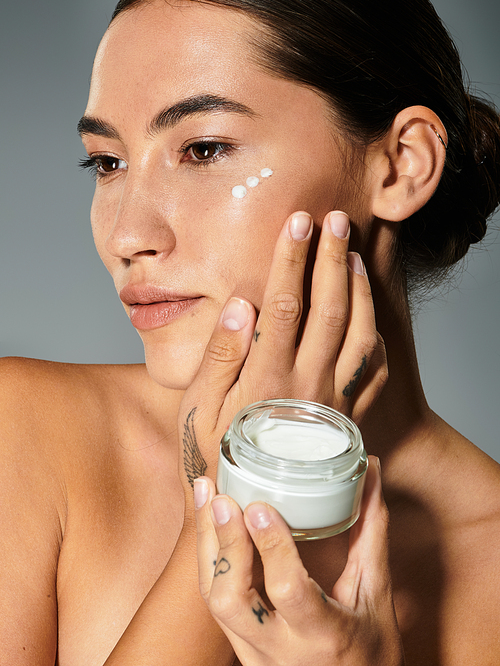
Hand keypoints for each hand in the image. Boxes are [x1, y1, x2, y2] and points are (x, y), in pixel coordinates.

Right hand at [177, 211, 386, 506]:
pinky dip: (376, 335)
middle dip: (331, 258)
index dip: (291, 258)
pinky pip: (374, 371)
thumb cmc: (216, 457)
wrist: (254, 511)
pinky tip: (370, 314)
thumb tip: (241, 303)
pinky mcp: (348, 417)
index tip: (296, 222)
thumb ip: (220, 354)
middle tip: (334, 220)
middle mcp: (308, 385)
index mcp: (267, 377)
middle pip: (328, 308)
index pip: (284, 303)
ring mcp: (334, 401)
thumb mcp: (200, 410)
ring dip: (358, 289)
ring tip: (352, 254)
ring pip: (360, 334)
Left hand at [194, 458, 404, 665]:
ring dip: (207, 543)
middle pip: (231, 601)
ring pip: (214, 600)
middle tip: (223, 498)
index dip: (272, 547)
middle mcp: (281, 651)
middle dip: (224, 545)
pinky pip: (215, 602)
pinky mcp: (240, 650)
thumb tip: (369, 471)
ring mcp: (254, 655)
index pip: (289, 591)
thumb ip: (371, 530)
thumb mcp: (377, 594)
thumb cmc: (371, 651)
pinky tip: (211, 521)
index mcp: (324, 635)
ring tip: (206, 492)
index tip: (260, 506)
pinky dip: (210, 557)